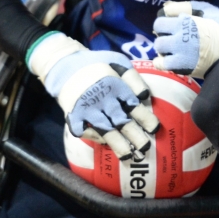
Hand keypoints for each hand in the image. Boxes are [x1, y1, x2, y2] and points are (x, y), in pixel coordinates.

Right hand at [27, 32, 159, 159]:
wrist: (64, 64)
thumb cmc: (96, 63)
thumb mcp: (118, 61)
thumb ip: (133, 78)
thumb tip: (145, 97)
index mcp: (115, 86)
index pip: (134, 106)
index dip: (145, 119)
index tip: (154, 129)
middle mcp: (103, 100)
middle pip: (122, 121)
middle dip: (135, 136)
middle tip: (146, 148)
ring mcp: (87, 109)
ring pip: (105, 130)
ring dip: (117, 144)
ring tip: (128, 156)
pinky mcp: (73, 115)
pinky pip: (83, 131)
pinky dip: (93, 137)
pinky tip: (103, 141)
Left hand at [153, 1, 218, 76]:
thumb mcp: (208, 10)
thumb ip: (186, 7)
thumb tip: (166, 6)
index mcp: (185, 21)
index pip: (161, 17)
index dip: (166, 20)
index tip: (173, 24)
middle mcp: (179, 37)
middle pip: (158, 31)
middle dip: (164, 32)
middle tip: (173, 36)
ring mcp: (180, 54)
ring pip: (159, 49)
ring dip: (163, 47)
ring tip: (174, 49)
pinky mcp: (183, 68)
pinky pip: (163, 65)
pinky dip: (163, 62)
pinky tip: (172, 60)